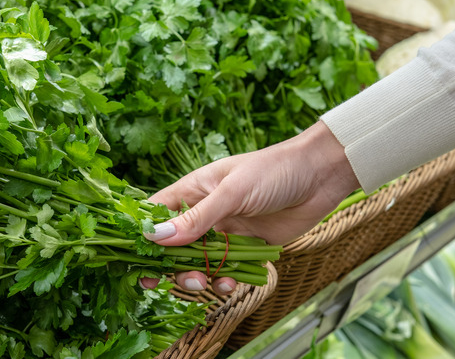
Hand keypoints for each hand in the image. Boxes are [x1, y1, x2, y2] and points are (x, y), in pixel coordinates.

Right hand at [142, 121, 359, 293]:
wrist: (321, 175)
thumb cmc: (273, 170)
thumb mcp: (232, 192)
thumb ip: (197, 218)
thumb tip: (157, 238)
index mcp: (194, 190)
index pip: (156, 213)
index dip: (143, 235)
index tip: (134, 259)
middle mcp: (205, 213)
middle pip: (174, 246)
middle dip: (170, 266)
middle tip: (169, 283)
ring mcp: (226, 231)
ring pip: (199, 262)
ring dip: (197, 277)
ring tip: (206, 283)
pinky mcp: (247, 247)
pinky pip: (228, 270)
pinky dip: (225, 281)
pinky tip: (232, 283)